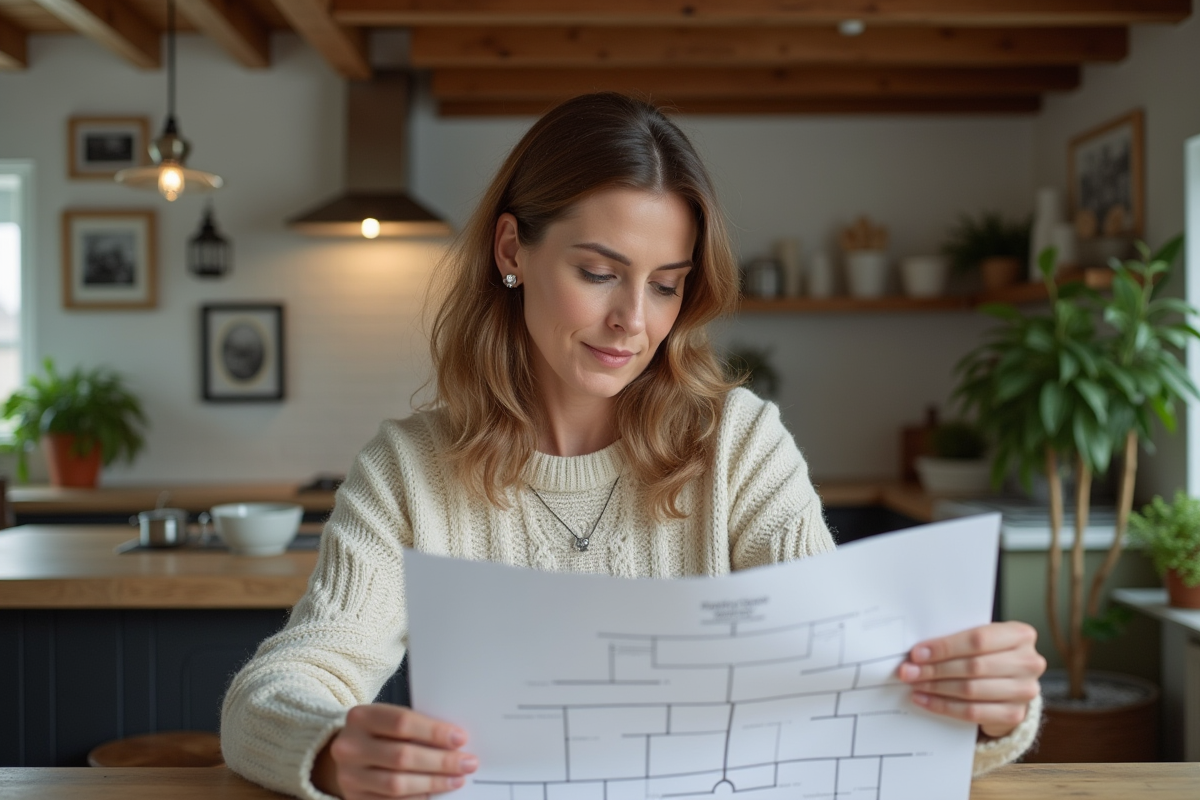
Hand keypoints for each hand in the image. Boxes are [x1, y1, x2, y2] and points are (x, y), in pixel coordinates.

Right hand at [312, 703, 477, 798]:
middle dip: (440, 761)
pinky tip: (435, 793)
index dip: (434, 732)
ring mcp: (349, 776)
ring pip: (397, 784)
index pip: (402, 722)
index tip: (460, 739)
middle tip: (467, 763)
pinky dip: (418, 798)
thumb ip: (416, 727)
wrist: (347, 754)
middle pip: (402, 756)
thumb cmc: (378, 733)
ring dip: (433, 782)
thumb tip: (455, 742)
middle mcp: (349, 746)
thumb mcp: (389, 720)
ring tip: (457, 779)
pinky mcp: (354, 798)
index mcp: (361, 717)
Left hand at [897, 621, 1044, 739]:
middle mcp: (1028, 662)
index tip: (917, 653)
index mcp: (1020, 635)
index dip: (944, 647)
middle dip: (935, 669)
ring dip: (936, 688)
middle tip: (909, 671)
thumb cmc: (989, 655)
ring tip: (914, 684)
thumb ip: (957, 641)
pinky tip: (925, 700)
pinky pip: (973, 712)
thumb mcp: (981, 640)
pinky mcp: (1014, 714)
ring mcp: (1025, 690)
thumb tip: (918, 652)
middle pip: (973, 666)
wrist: (1011, 684)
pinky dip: (944, 706)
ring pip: (971, 690)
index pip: (978, 640)